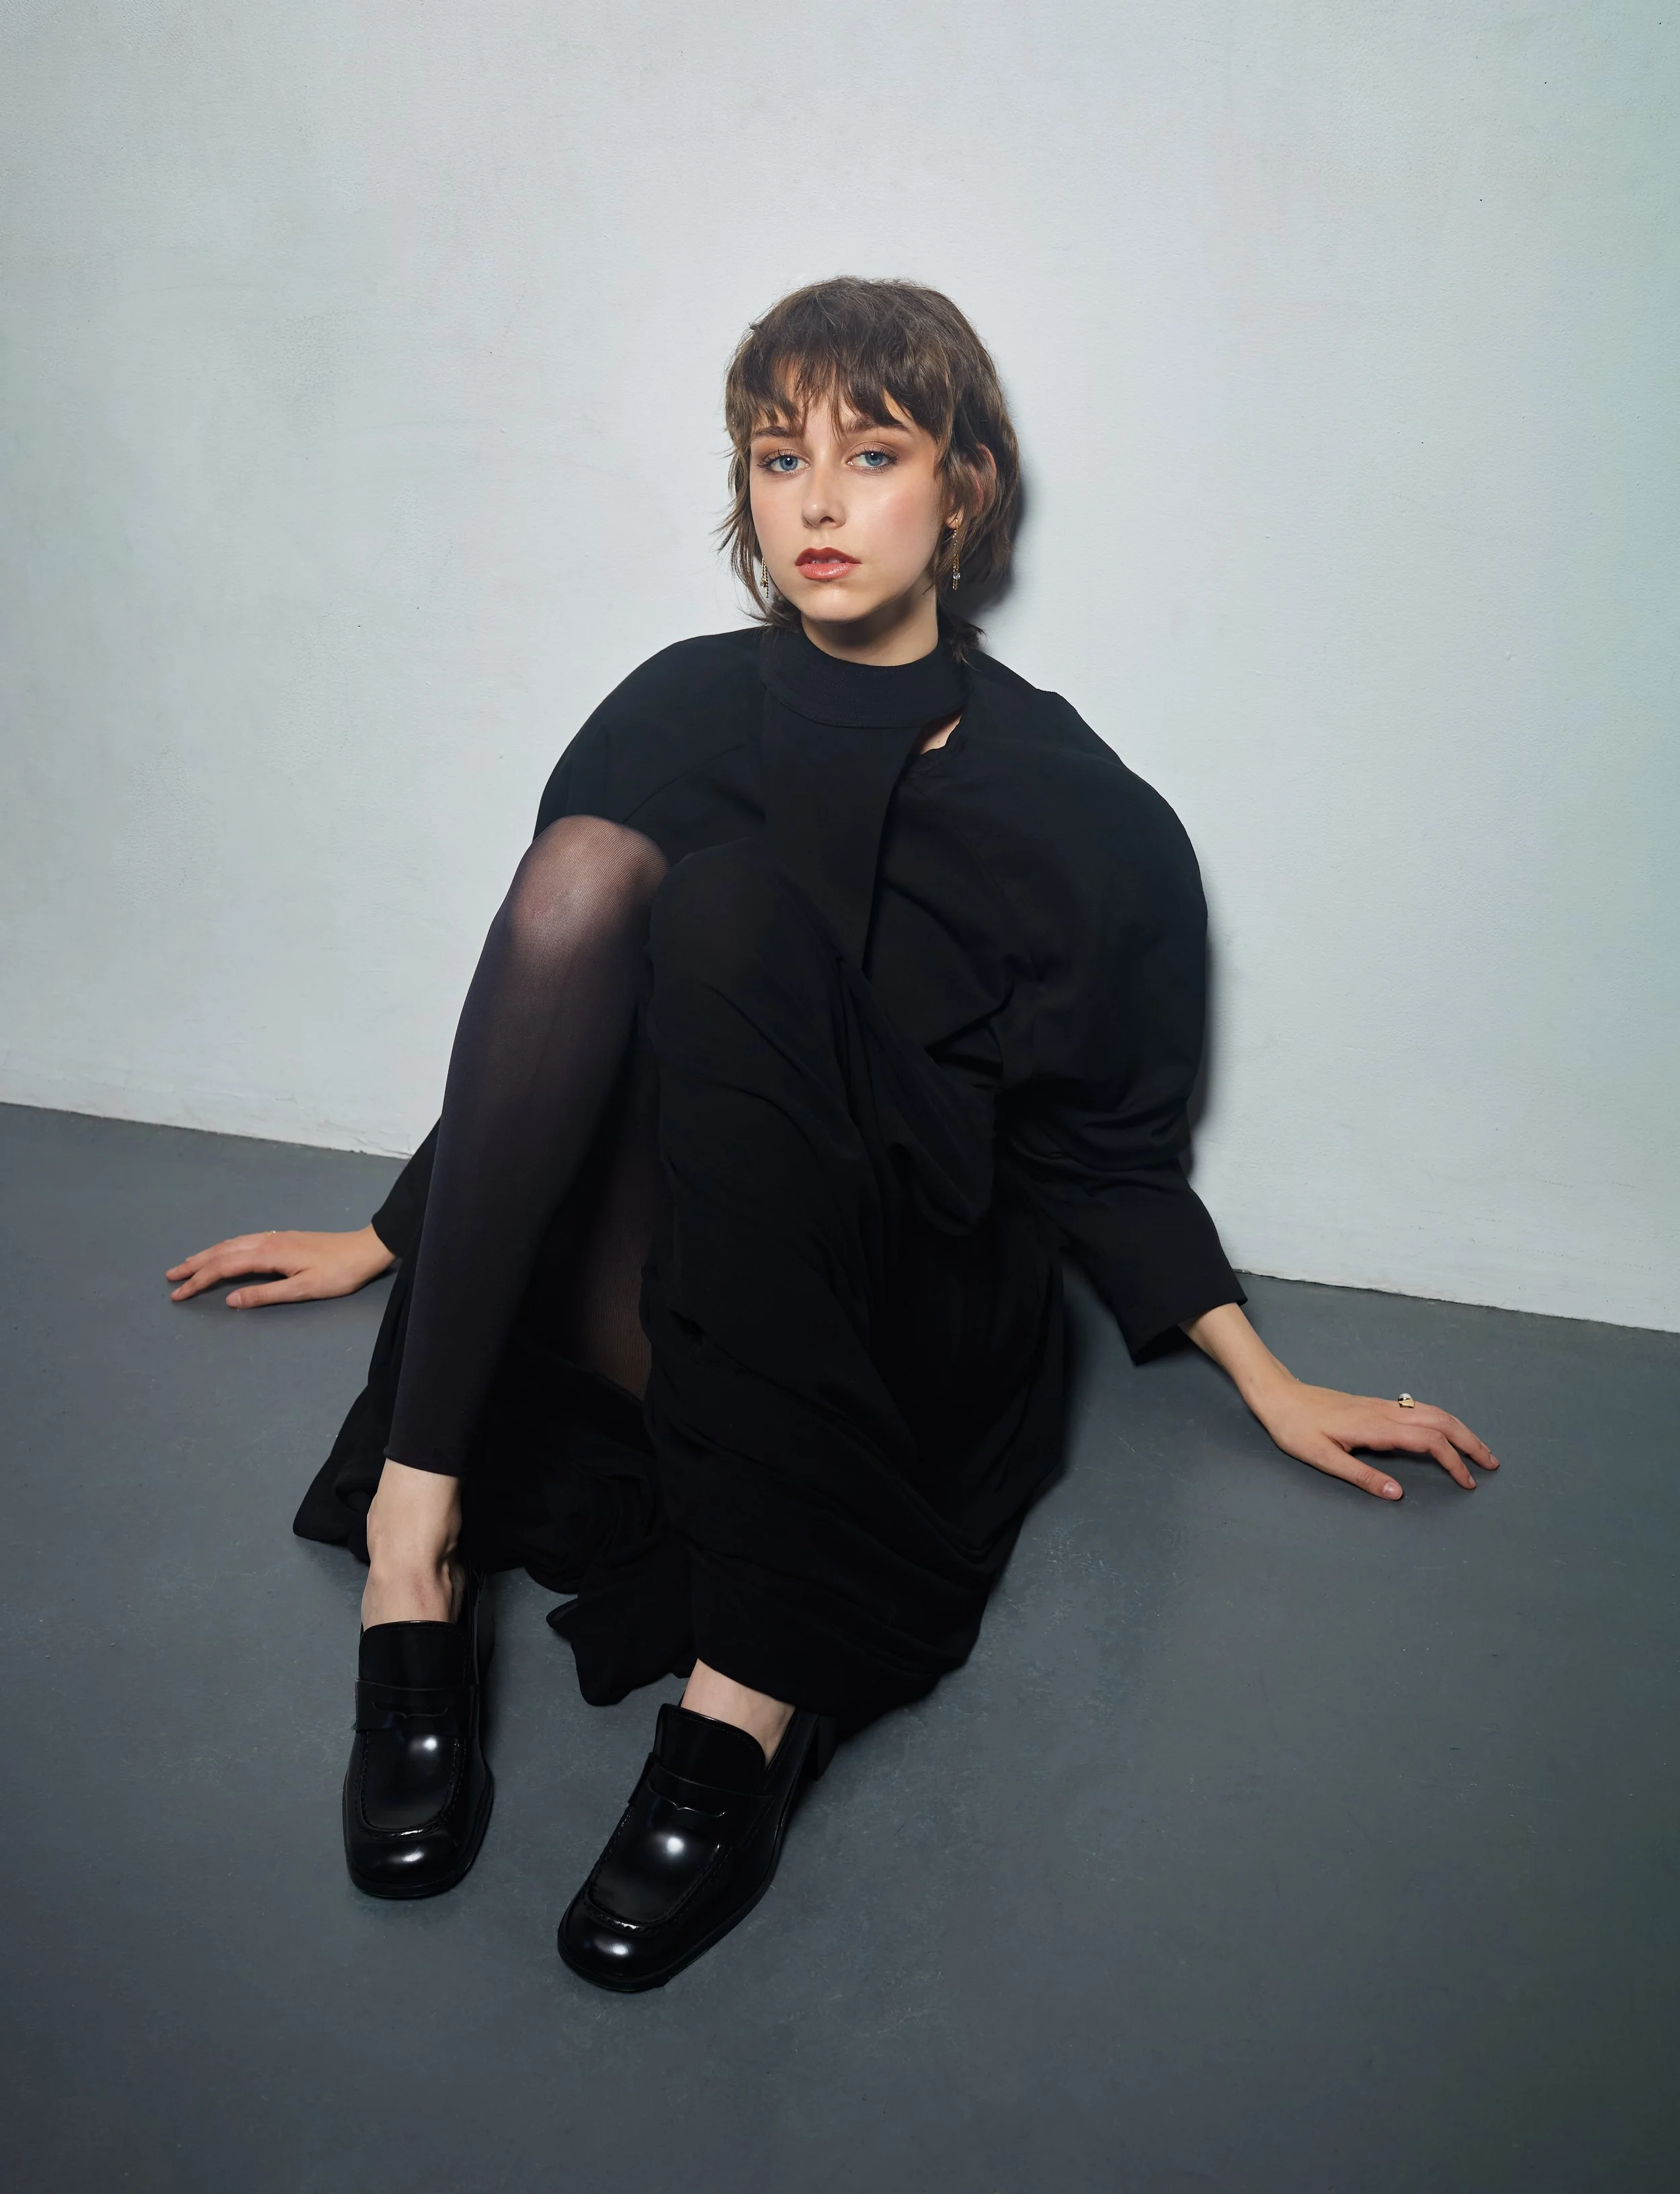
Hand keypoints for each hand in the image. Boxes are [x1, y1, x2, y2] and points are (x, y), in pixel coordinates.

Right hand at [166, 1223, 394, 1308]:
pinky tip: (222, 1253)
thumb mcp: (303, 1290)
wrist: (365, 1249)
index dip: (199, 1281)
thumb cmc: (338, 1273)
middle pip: (222, 1252)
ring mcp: (275, 1237)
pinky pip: (243, 1241)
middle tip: (170, 1278)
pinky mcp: (282, 1238)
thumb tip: (230, 1300)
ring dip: (206, 1255)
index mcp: (269, 1254)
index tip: (178, 1294)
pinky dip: (225, 1248)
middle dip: (194, 1265)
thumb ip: (265, 1294)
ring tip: (187, 1265)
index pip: (224, 1267)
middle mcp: (267, 1241)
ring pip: (231, 1244)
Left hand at [1180, 1301, 1499, 1500]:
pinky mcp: (1376, 1405)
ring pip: (1433, 1411)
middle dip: (1470, 1441)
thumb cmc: (1295, 1429)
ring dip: (1460, 1429)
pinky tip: (1446, 1432)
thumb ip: (1362, 1477)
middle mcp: (1384, 1411)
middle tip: (1492, 1463)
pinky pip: (1419, 1409)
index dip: (1452, 1461)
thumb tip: (1399, 1495)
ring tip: (1478, 1449)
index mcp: (1375, 1427)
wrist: (1278, 1397)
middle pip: (1441, 1420)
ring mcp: (1381, 1405)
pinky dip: (1442, 1421)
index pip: (1428, 1442)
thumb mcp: (1323, 1458)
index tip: (1467, 1483)